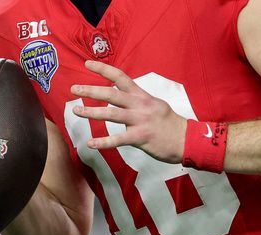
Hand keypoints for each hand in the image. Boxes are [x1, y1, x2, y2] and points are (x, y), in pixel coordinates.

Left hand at [71, 60, 186, 163]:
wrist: (187, 140)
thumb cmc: (168, 123)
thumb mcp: (154, 105)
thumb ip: (137, 101)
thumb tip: (120, 99)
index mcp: (142, 96)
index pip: (120, 78)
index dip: (103, 70)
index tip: (87, 64)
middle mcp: (140, 105)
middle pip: (112, 94)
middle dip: (92, 90)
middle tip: (74, 89)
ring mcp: (140, 121)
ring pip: (112, 114)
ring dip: (92, 112)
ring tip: (76, 111)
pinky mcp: (141, 137)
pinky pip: (118, 140)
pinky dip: (103, 142)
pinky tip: (90, 144)